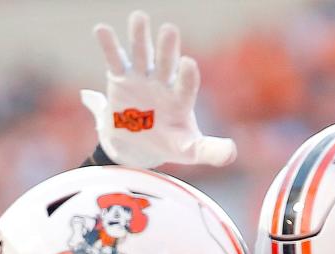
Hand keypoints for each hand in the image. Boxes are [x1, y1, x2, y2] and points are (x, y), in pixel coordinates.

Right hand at [81, 11, 235, 169]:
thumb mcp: (189, 151)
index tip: (188, 64)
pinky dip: (109, 45)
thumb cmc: (168, 144)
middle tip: (169, 30)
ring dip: (140, 37)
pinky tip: (101, 30)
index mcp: (181, 99)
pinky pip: (115, 59)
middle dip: (167, 48)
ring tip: (139, 18)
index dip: (187, 76)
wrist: (138, 146)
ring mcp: (142, 77)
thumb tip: (233, 152)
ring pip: (142, 53)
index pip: (186, 85)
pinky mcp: (121, 78)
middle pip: (166, 63)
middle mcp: (163, 82)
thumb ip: (210, 150)